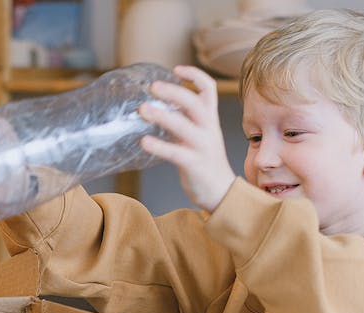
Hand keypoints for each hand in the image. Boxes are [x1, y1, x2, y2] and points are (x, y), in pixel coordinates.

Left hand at [138, 66, 236, 211]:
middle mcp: (209, 129)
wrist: (221, 192)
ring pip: (184, 126)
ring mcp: (203, 147)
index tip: (176, 69)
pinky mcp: (194, 165)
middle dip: (174, 91)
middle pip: (195, 103)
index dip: (194, 75)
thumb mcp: (198, 134)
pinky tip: (144, 142)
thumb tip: (156, 105)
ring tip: (142, 109)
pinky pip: (175, 153)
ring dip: (162, 116)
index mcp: (210, 119)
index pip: (209, 89)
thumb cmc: (204, 161)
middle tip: (152, 86)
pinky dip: (159, 146)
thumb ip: (184, 120)